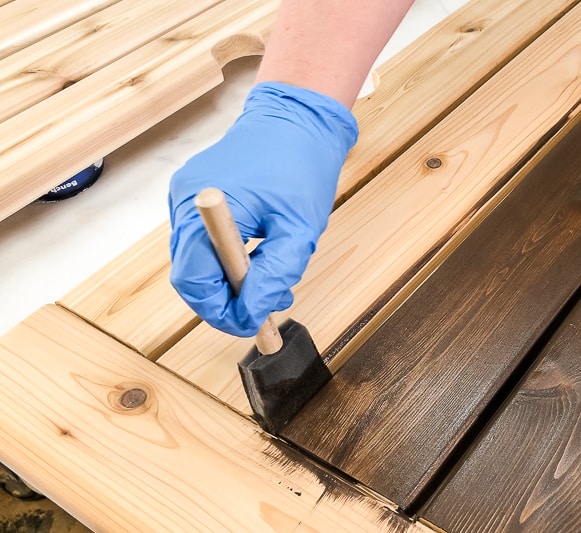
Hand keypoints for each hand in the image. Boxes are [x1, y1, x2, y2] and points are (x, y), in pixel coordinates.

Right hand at [169, 82, 357, 336]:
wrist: (297, 118)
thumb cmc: (300, 165)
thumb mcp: (299, 228)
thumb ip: (275, 273)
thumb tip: (253, 312)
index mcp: (204, 208)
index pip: (193, 281)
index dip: (219, 311)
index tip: (252, 323)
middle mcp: (184, 202)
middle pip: (192, 274)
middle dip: (228, 300)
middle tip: (266, 308)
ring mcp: (186, 197)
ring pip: (199, 261)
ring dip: (231, 282)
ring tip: (271, 282)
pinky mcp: (196, 195)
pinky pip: (205, 242)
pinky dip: (228, 260)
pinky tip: (259, 259)